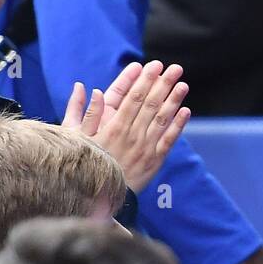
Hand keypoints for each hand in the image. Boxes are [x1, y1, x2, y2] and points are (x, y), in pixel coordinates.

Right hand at [62, 60, 189, 192]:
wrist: (100, 197)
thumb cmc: (86, 165)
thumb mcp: (76, 139)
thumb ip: (83, 113)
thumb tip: (92, 89)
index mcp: (114, 128)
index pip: (133, 98)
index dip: (144, 80)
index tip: (152, 66)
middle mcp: (132, 136)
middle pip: (151, 105)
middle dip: (163, 84)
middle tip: (174, 68)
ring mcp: (146, 148)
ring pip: (162, 120)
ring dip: (174, 100)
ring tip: (183, 84)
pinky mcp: (155, 160)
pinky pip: (169, 140)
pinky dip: (178, 125)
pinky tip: (185, 111)